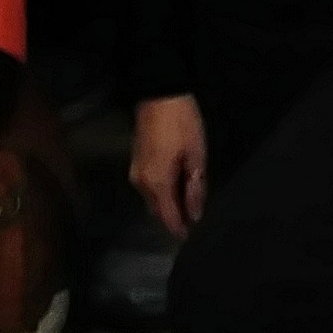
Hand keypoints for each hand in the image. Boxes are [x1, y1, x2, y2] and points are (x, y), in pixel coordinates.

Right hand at [129, 93, 208, 239]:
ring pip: (152, 199)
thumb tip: (195, 214)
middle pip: (158, 211)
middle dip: (174, 218)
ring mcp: (136, 172)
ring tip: (188, 204)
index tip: (191, 238)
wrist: (159, 93)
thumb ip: (195, 188)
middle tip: (194, 221)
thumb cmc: (182, 125)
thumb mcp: (196, 156)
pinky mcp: (136, 162)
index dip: (179, 230)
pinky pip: (149, 187)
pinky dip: (162, 193)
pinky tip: (177, 187)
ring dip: (168, 205)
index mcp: (157, 184)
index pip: (168, 217)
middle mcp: (142, 184)